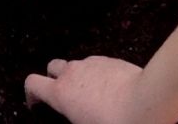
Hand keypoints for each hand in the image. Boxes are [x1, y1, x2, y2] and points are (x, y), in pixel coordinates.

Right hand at [25, 57, 145, 123]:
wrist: (147, 102)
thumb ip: (77, 118)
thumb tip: (79, 116)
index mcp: (62, 93)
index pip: (32, 83)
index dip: (30, 94)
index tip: (36, 105)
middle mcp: (72, 73)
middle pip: (52, 67)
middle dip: (53, 79)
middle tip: (66, 99)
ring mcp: (91, 63)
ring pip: (76, 66)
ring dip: (78, 78)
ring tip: (94, 99)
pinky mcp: (110, 60)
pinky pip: (96, 65)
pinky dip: (97, 75)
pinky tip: (112, 91)